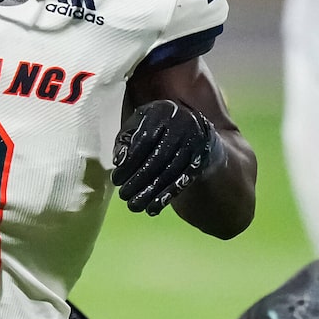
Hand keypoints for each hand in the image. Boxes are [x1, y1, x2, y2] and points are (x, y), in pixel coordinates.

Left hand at [112, 98, 222, 215]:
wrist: (194, 130)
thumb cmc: (157, 128)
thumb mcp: (139, 126)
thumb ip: (125, 140)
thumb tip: (119, 161)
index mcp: (162, 111)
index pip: (144, 139)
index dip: (129, 162)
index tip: (116, 180)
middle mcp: (183, 122)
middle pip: (158, 157)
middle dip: (138, 180)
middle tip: (123, 196)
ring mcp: (195, 141)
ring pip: (171, 171)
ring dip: (151, 192)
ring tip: (135, 206)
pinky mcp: (202, 158)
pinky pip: (184, 180)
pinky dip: (167, 195)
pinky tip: (153, 208)